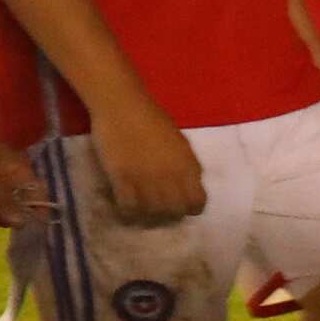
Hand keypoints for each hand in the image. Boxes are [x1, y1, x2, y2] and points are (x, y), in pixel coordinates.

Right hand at [90, 98, 208, 222]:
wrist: (123, 105)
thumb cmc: (152, 118)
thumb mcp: (180, 143)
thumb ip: (185, 166)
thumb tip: (186, 186)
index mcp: (189, 166)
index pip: (197, 203)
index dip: (188, 208)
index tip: (178, 205)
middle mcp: (171, 176)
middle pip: (174, 212)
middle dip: (167, 214)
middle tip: (156, 208)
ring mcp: (146, 179)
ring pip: (152, 214)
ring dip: (146, 214)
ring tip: (139, 207)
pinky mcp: (122, 179)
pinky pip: (128, 208)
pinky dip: (127, 211)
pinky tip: (124, 204)